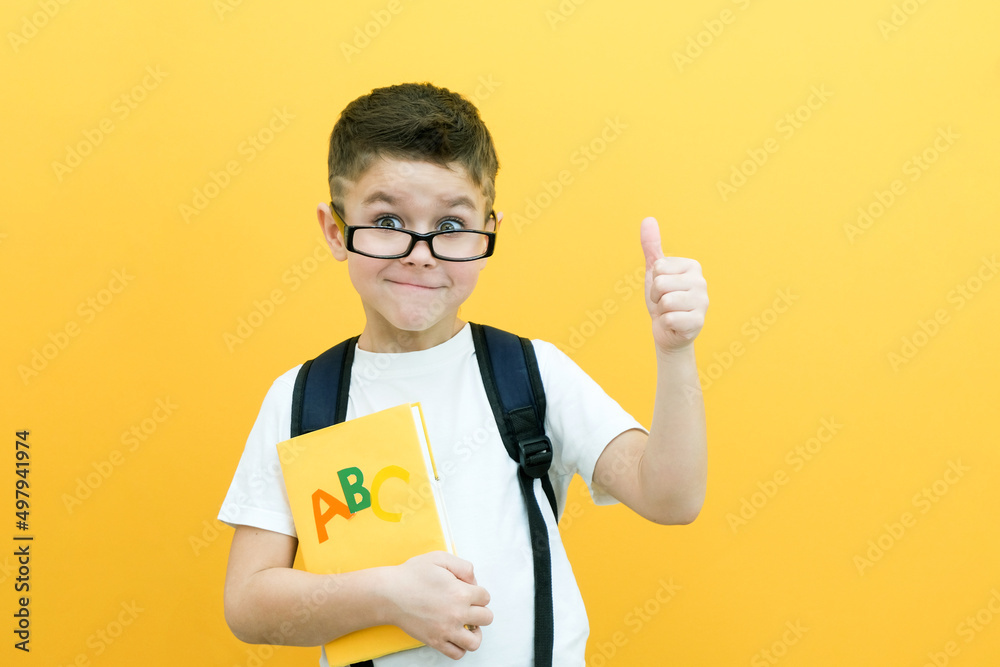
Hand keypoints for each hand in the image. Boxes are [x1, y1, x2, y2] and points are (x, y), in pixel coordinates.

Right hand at [385, 552, 492, 659]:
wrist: (389, 593)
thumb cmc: (412, 574)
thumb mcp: (440, 558)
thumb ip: (463, 566)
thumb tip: (474, 582)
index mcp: (460, 592)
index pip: (485, 597)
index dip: (478, 592)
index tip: (467, 590)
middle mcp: (457, 613)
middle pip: (486, 618)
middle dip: (480, 610)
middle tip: (469, 606)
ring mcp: (446, 630)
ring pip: (475, 641)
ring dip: (475, 633)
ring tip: (466, 625)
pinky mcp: (435, 641)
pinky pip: (457, 654)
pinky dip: (460, 647)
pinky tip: (455, 635)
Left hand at [640, 217, 707, 352]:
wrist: (668, 330)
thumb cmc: (662, 299)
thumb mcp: (654, 272)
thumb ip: (651, 246)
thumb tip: (648, 219)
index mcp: (692, 266)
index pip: (658, 267)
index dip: (654, 280)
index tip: (662, 289)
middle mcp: (701, 282)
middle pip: (661, 283)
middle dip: (656, 296)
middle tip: (664, 303)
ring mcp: (703, 302)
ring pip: (665, 301)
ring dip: (661, 310)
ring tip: (669, 312)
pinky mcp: (698, 322)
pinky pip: (669, 319)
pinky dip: (666, 324)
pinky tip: (675, 324)